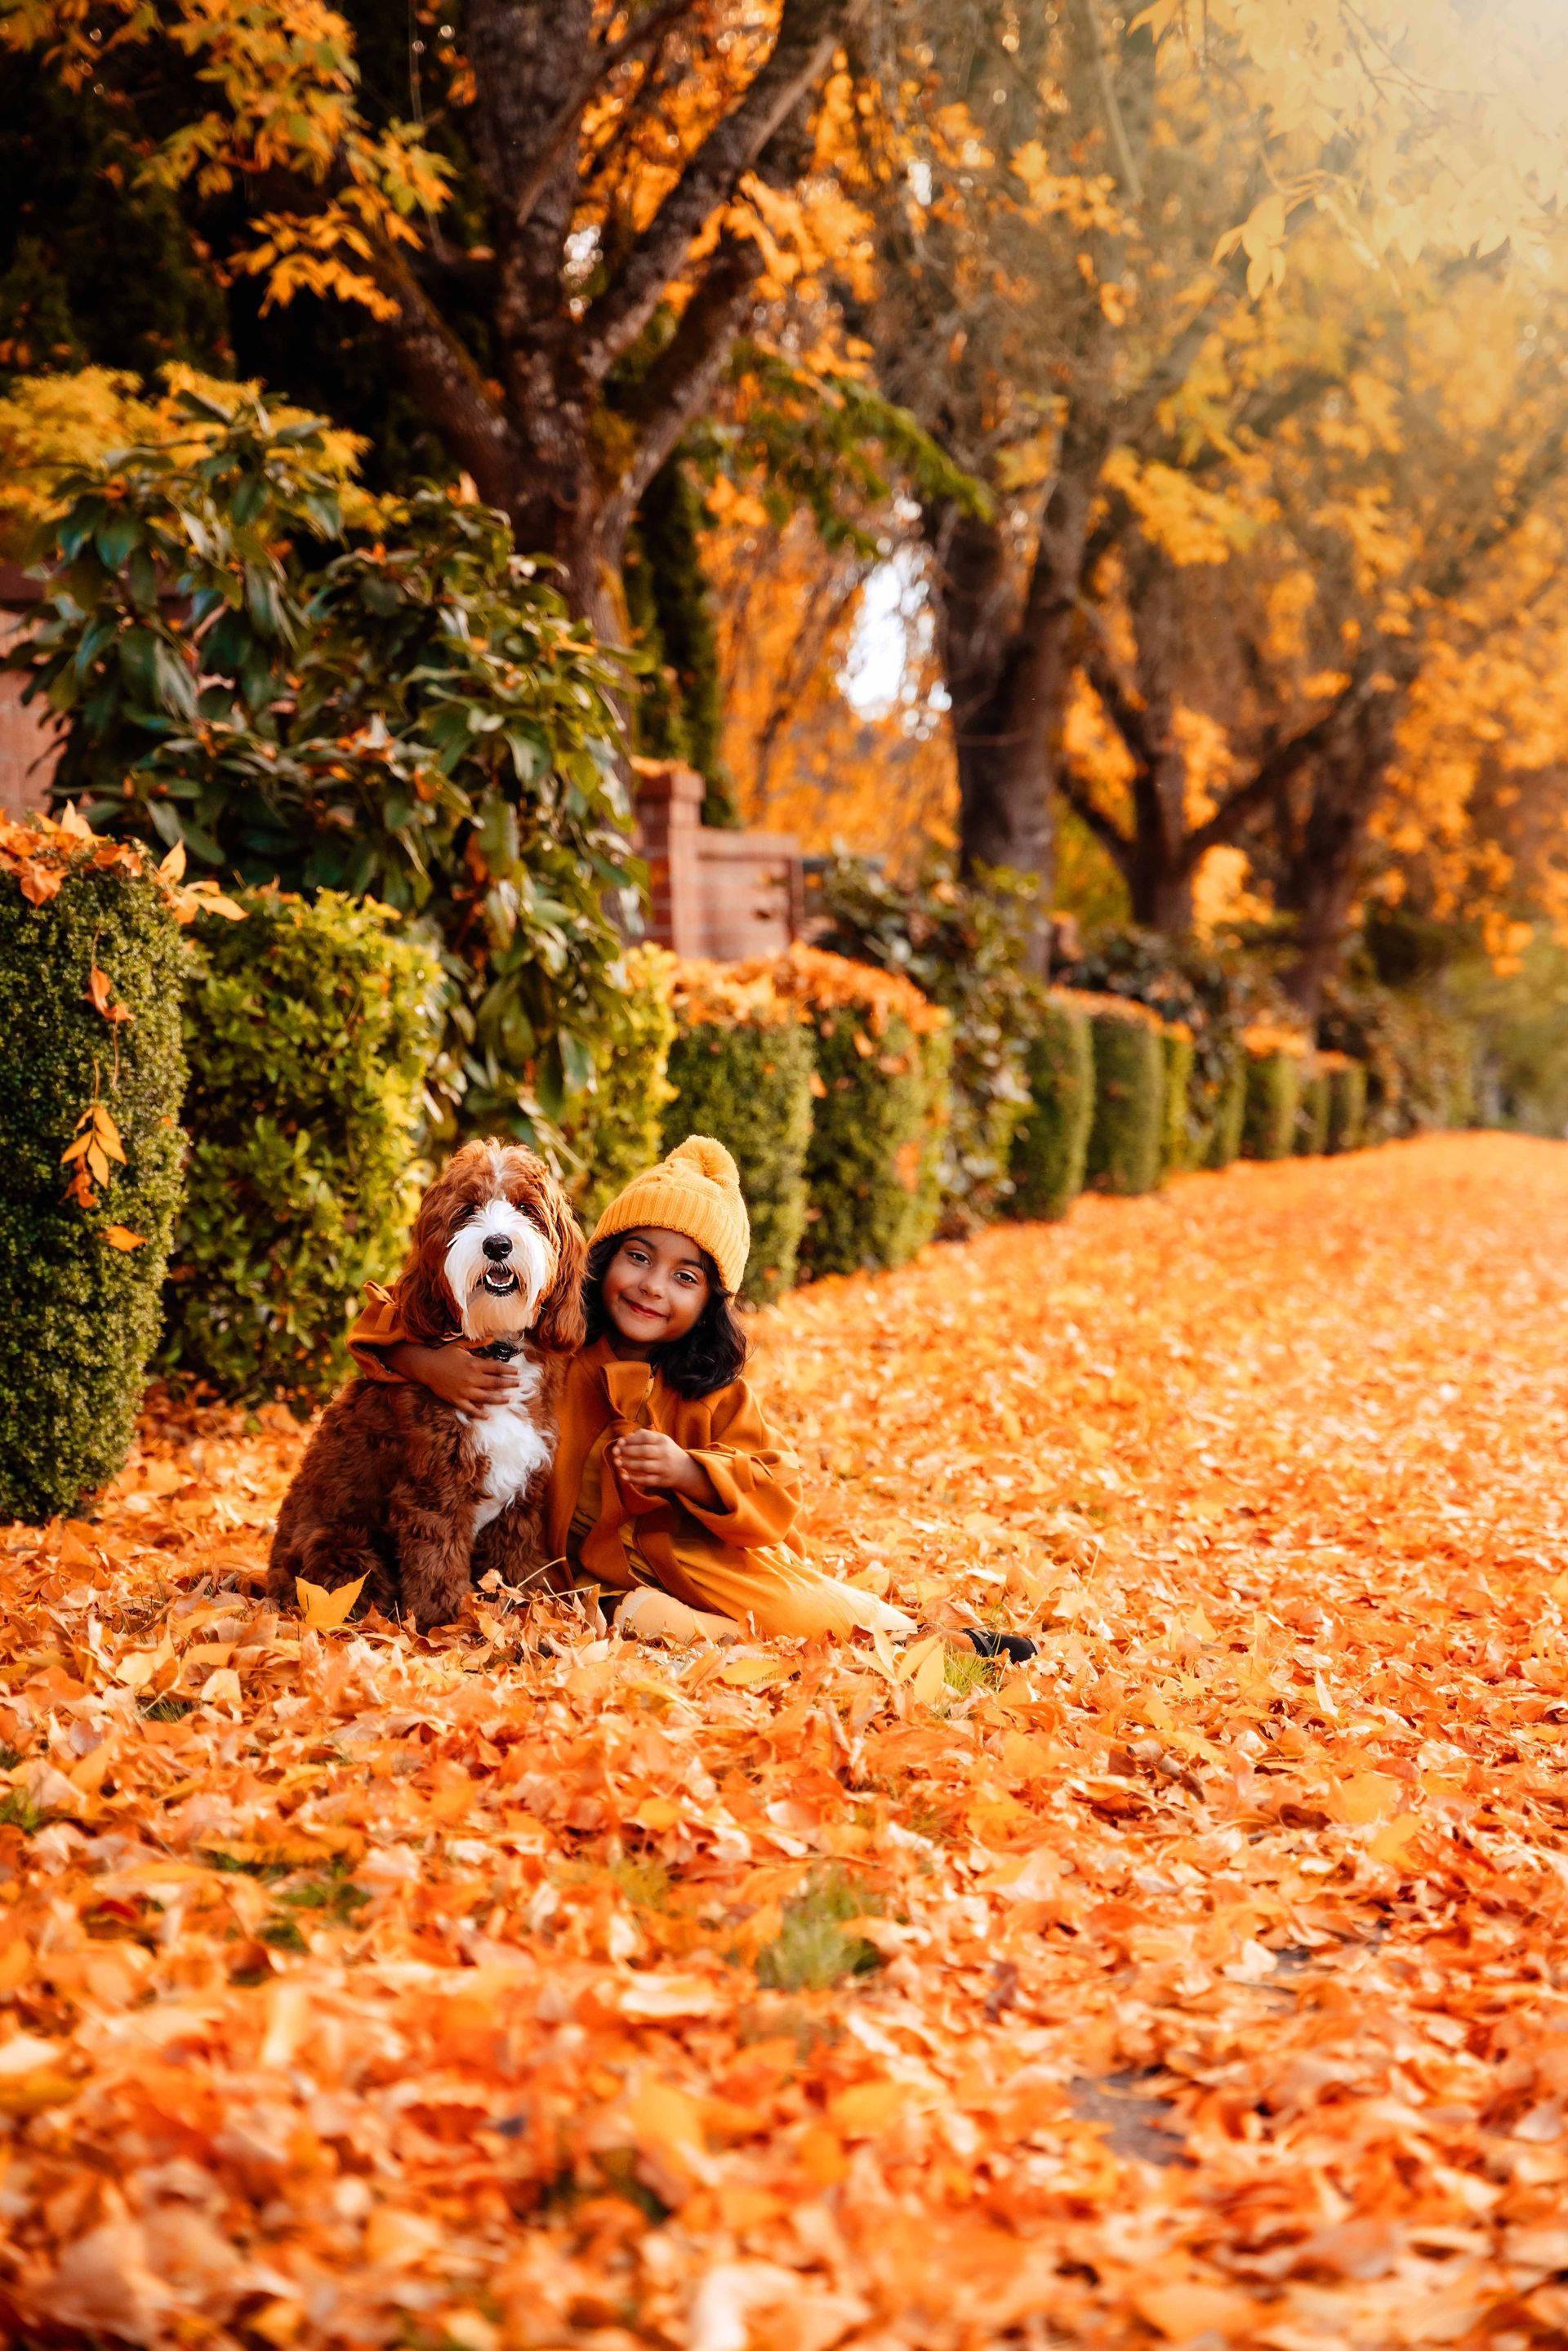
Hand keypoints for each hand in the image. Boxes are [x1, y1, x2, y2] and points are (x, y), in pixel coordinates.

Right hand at [390, 1341, 516, 1413]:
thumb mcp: (460, 1345)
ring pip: (487, 1397)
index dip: (509, 1371)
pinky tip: (489, 1416)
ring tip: (510, 1399)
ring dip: (500, 1399)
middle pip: (496, 1383)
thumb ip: (477, 1343)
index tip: (518, 1373)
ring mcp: (465, 1390)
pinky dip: (480, 1414)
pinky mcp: (457, 1399)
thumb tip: (492, 1337)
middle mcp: (472, 1378)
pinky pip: (470, 1409)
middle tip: (521, 1385)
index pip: (496, 1368)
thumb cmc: (444, 1355)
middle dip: (510, 1384)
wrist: (426, 1367)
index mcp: (474, 1364)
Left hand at [611, 1428, 717, 1504]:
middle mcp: (664, 1454)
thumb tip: (626, 1437)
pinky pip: (646, 1481)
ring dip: (628, 1464)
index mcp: (663, 1441)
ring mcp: (664, 1468)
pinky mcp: (662, 1481)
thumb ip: (645, 1436)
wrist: (686, 1470)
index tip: (620, 1442)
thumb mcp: (661, 1440)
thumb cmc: (667, 1452)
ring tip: (616, 1462)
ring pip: (644, 1467)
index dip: (631, 1439)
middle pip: (644, 1451)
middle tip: (615, 1451)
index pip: (645, 1437)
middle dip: (627, 1451)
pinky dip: (634, 1479)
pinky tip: (623, 1476)